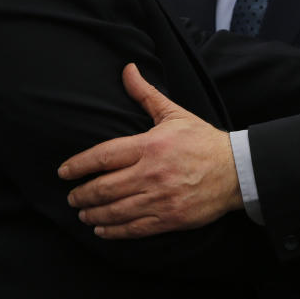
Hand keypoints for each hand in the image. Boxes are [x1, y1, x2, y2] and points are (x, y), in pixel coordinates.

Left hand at [57, 63, 242, 237]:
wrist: (236, 170)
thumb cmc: (203, 140)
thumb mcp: (174, 113)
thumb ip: (146, 94)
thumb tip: (127, 69)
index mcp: (150, 146)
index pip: (103, 156)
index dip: (79, 166)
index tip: (63, 172)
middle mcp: (151, 173)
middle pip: (104, 187)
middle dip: (82, 194)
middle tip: (71, 196)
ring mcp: (160, 198)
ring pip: (115, 211)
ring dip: (93, 213)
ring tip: (82, 212)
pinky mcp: (170, 218)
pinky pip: (134, 228)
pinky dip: (113, 231)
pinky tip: (101, 229)